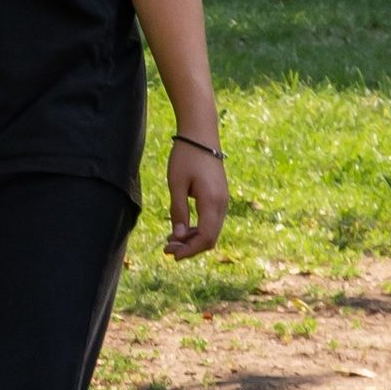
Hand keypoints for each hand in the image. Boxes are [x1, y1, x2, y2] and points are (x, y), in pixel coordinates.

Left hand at [165, 137, 227, 259]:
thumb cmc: (186, 156)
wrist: (201, 134)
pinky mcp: (220, 196)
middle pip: (210, 238)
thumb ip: (178, 210)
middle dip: (189, 247)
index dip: (189, 250)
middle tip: (167, 249)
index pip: (205, 237)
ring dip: (192, 239)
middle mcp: (222, 204)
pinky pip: (211, 220)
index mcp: (212, 202)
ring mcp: (223, 200)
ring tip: (170, 240)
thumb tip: (178, 237)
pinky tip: (181, 228)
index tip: (172, 255)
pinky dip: (197, 228)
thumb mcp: (176, 183)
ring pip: (211, 230)